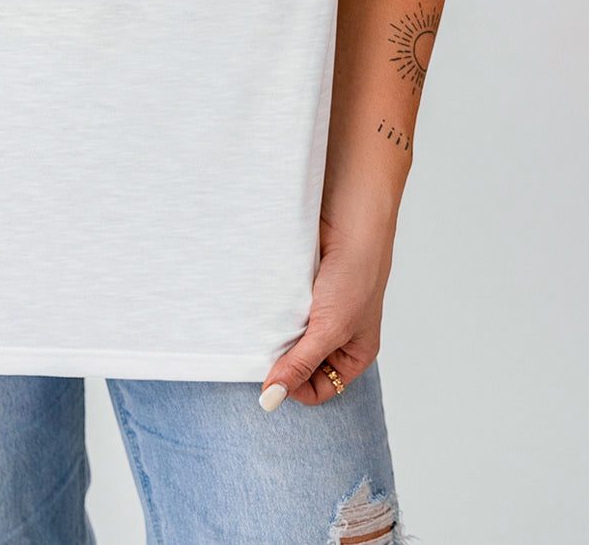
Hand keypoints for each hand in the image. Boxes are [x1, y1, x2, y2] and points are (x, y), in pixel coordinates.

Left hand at [259, 212, 394, 408]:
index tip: (273, 376)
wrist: (348, 218)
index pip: (319, 389)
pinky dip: (269, 311)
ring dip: (274, 334)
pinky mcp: (299, 288)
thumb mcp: (330, 329)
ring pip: (286, 337)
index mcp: (354, 352)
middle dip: (282, 360)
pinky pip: (278, 310)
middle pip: (299, 364)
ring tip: (266, 325)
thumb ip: (300, 364)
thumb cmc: (356, 274)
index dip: (295, 387)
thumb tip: (271, 400)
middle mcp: (336, 335)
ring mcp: (316, 310)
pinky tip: (262, 306)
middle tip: (266, 350)